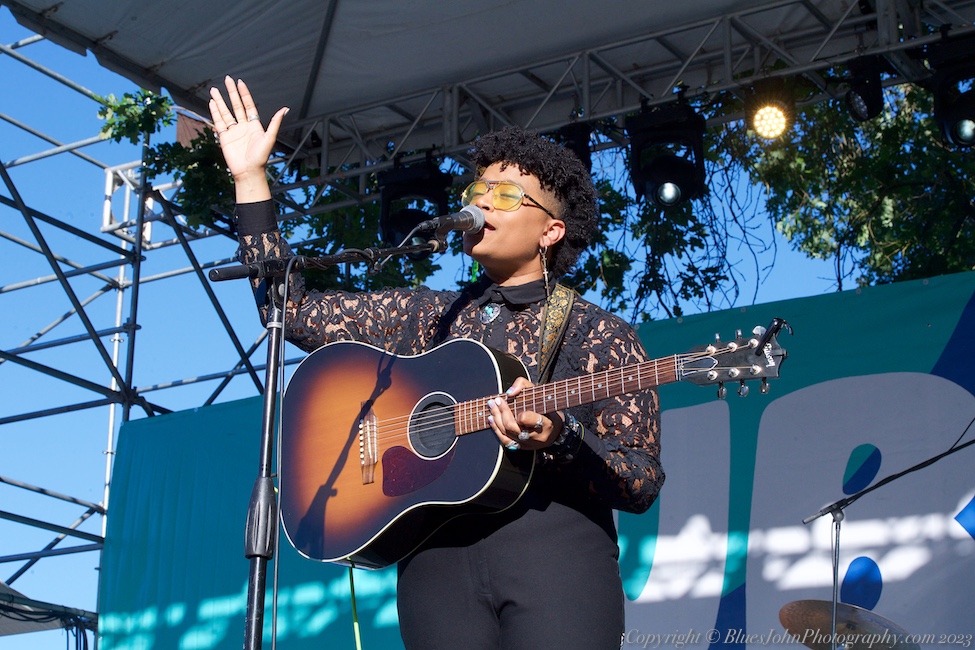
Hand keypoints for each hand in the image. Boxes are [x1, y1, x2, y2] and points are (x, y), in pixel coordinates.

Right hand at [208, 77, 288, 201]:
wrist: (248, 171)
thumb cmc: (261, 157)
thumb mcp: (269, 138)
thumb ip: (275, 122)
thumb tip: (285, 109)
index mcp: (254, 125)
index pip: (249, 105)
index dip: (244, 94)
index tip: (240, 82)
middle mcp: (243, 126)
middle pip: (236, 105)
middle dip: (231, 92)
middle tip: (227, 79)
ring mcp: (233, 131)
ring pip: (225, 112)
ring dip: (220, 101)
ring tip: (214, 89)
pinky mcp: (224, 137)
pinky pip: (219, 122)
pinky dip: (215, 112)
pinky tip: (212, 103)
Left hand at [486, 377, 561, 450]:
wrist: (554, 431)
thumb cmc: (546, 408)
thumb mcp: (540, 393)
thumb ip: (524, 386)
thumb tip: (509, 392)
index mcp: (545, 423)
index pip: (526, 419)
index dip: (516, 412)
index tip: (510, 400)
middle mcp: (536, 437)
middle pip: (512, 426)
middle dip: (501, 412)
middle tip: (496, 400)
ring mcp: (527, 444)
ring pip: (506, 434)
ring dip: (496, 419)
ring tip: (492, 407)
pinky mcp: (521, 447)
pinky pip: (505, 441)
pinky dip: (496, 429)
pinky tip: (491, 419)